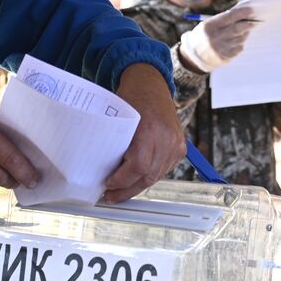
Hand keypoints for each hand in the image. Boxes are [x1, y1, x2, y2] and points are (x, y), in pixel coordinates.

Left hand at [102, 64, 184, 203]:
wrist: (150, 84)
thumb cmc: (130, 98)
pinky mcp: (180, 148)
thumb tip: (100, 170)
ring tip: (120, 192)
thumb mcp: (118, 118)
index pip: (138, 166)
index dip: (122, 181)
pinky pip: (163, 170)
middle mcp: (167, 139)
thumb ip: (114, 143)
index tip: (107, 186)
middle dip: (127, 190)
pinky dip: (148, 176)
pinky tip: (135, 180)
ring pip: (156, 176)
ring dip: (137, 185)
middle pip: (148, 176)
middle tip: (109, 197)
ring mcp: (176, 144)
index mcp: (150, 130)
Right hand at [178, 6, 258, 72]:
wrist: (193, 57)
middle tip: (255, 21)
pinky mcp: (225, 57)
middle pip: (238, 28)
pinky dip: (240, 43)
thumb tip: (241, 14)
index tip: (251, 10)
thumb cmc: (203, 36)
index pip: (230, 17)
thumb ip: (222, 20)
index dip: (242, 13)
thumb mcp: (207, 25)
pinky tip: (235, 42)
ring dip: (244, 34)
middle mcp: (215, 37)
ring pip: (240, 38)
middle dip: (248, 24)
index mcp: (210, 26)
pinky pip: (239, 48)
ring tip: (243, 32)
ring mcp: (221, 48)